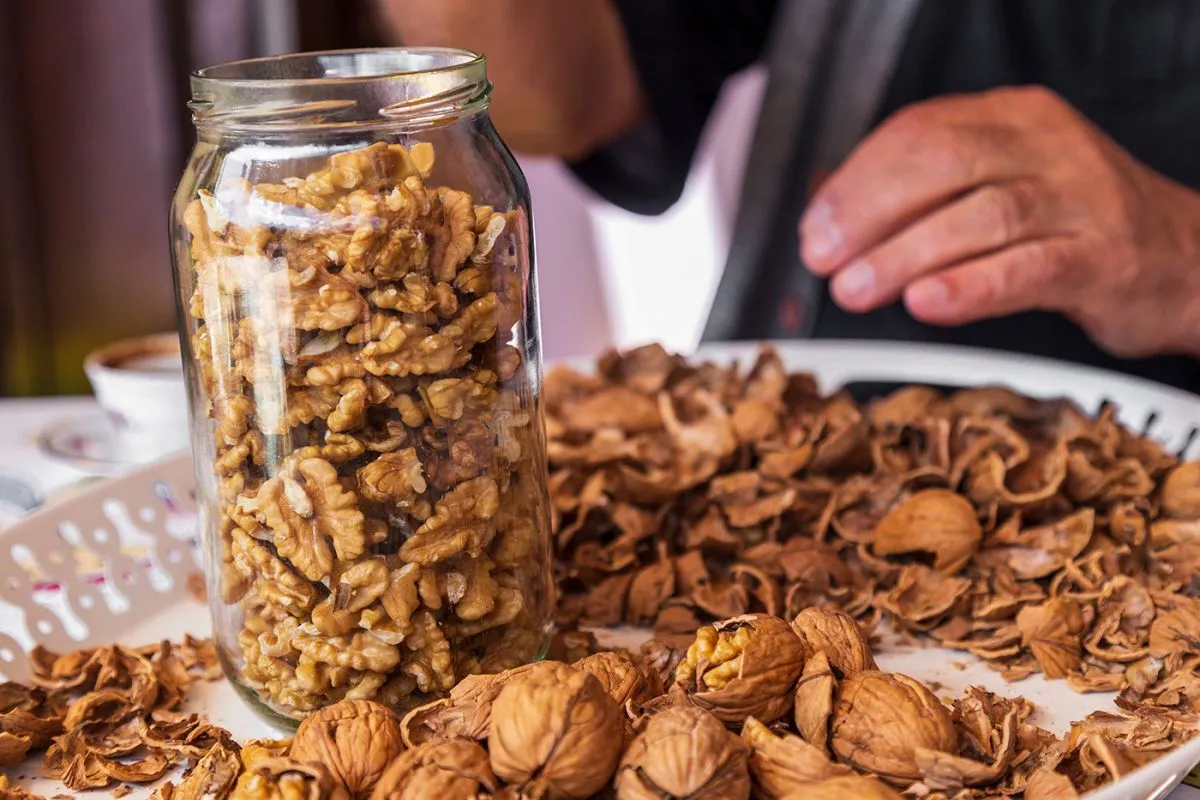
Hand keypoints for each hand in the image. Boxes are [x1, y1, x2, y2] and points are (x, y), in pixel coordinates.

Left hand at [799, 86, 1199, 357]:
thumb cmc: (1077, 226)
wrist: (1183, 260)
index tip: (815, 225)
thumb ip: (928, 195)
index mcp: (1014, 119)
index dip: (856, 180)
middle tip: (826, 258)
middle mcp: (1048, 148)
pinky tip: (927, 302)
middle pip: (943, 163)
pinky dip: (970, 287)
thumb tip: (836, 218)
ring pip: (980, 215)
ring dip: (905, 254)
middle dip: (870, 212)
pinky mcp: (1102, 258)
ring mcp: (1080, 199)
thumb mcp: (1003, 186)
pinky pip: (1028, 268)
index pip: (918, 131)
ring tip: (858, 287)